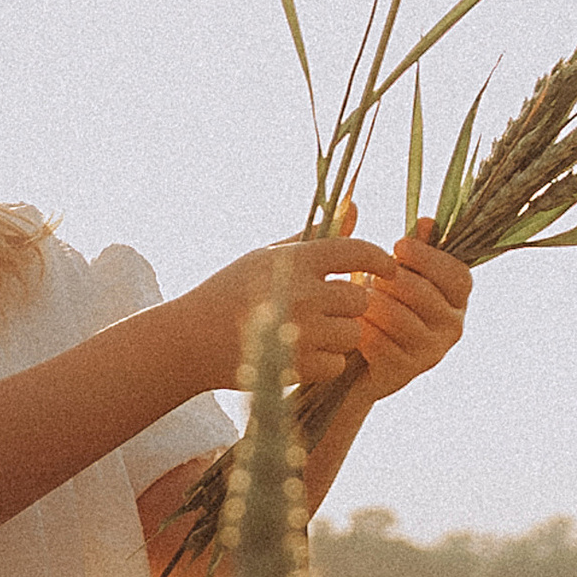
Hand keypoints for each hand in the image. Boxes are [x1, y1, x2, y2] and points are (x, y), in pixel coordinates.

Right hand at [183, 231, 400, 392]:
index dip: (380, 260)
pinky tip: (303, 354)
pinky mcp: (295, 367)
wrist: (189, 341)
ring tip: (314, 332)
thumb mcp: (266, 256)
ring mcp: (299, 334)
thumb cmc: (229, 292)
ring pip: (353, 334)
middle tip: (330, 307)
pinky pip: (337, 364)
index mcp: (294, 261)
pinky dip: (325, 362)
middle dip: (350, 305)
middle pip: (361, 299)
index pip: (358, 252)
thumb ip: (314, 235)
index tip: (386, 268)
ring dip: (340, 335)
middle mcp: (301, 295)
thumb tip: (355, 209)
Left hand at [351, 212, 471, 397]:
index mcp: (456, 299)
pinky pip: (380, 343)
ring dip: (372, 304)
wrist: (348, 356)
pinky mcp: (404, 374)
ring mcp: (431, 354)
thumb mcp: (392, 272)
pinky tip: (350, 323)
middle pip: (426, 295)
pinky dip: (361, 329)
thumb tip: (424, 221)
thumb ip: (411, 248)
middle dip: (392, 281)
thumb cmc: (373, 304)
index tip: (398, 246)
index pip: (458, 276)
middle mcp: (452, 327)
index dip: (429, 259)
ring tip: (356, 299)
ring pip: (400, 318)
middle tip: (370, 278)